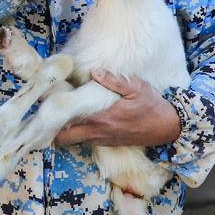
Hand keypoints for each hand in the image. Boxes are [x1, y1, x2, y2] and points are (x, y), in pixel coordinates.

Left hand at [54, 70, 180, 146]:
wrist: (167, 128)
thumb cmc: (151, 105)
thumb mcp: (137, 88)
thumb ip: (115, 81)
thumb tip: (95, 72)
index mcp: (101, 117)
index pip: (67, 121)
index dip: (53, 112)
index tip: (47, 100)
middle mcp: (97, 131)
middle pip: (63, 137)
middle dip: (52, 127)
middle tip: (49, 109)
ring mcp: (101, 139)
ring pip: (73, 139)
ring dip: (64, 129)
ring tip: (61, 111)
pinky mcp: (106, 142)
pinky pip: (85, 139)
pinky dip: (78, 131)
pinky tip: (80, 117)